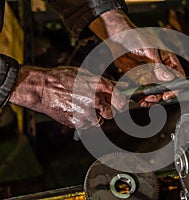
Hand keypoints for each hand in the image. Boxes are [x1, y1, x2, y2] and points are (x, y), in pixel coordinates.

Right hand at [9, 66, 125, 128]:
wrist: (43, 88)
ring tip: (84, 108)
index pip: (120, 98)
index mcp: (98, 85)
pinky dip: (85, 121)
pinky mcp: (77, 122)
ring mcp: (86, 112)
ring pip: (100, 121)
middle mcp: (94, 99)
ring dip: (95, 116)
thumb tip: (122, 87)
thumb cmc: (62, 78)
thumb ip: (104, 83)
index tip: (121, 105)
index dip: (122, 103)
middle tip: (100, 107)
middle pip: (112, 113)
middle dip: (108, 111)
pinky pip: (88, 125)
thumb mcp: (85, 74)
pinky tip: (76, 111)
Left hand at [89, 10, 184, 106]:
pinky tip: (141, 100)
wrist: (118, 37)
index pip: (178, 76)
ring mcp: (150, 75)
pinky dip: (143, 98)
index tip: (168, 93)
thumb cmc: (136, 37)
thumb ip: (159, 66)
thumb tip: (169, 78)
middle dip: (162, 95)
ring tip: (147, 99)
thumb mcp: (150, 51)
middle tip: (154, 97)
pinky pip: (143, 91)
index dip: (176, 87)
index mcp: (168, 60)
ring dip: (152, 98)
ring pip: (156, 92)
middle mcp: (160, 70)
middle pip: (167, 87)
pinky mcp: (139, 79)